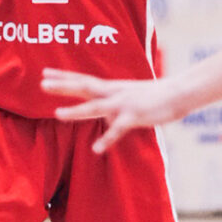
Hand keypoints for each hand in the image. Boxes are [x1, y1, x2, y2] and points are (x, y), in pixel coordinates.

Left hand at [42, 68, 185, 152]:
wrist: (179, 92)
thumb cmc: (154, 94)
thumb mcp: (129, 96)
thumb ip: (114, 105)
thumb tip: (105, 116)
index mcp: (112, 87)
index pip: (83, 79)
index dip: (64, 76)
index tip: (45, 72)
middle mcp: (114, 92)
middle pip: (84, 86)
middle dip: (63, 86)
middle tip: (42, 83)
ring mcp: (123, 103)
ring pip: (96, 106)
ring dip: (76, 110)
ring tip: (57, 114)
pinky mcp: (135, 115)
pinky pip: (119, 129)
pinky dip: (107, 138)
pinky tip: (96, 148)